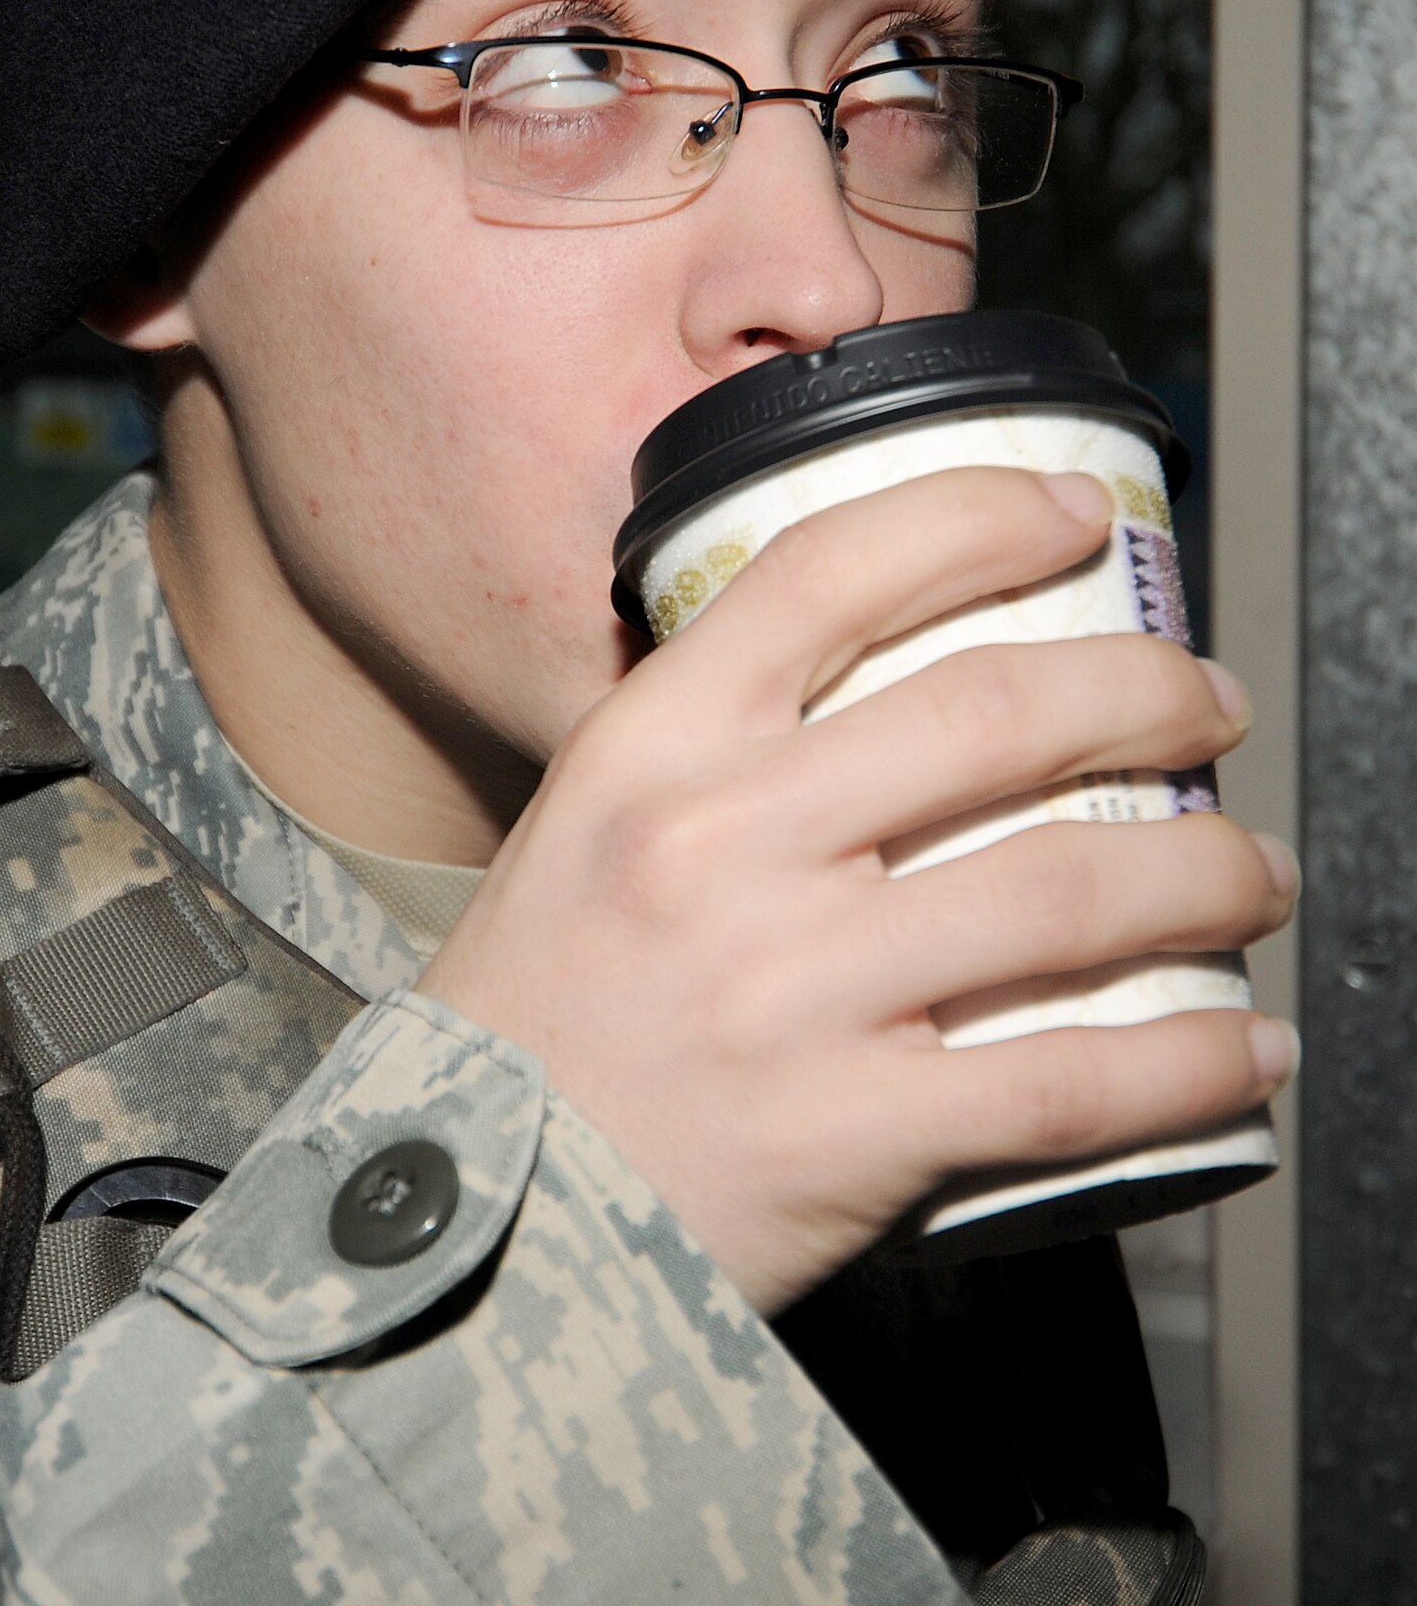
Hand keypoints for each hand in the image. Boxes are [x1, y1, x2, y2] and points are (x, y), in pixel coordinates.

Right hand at [417, 467, 1297, 1315]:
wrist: (470, 1205)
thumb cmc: (541, 1005)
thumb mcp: (590, 822)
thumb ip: (716, 746)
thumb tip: (886, 683)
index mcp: (653, 747)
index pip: (834, 569)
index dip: (980, 515)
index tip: (1074, 517)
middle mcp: (723, 845)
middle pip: (994, 713)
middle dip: (1148, 692)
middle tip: (1209, 703)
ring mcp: (790, 989)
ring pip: (1062, 891)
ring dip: (1203, 872)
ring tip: (1250, 869)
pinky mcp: (849, 1132)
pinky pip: (1067, 1081)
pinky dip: (1184, 1060)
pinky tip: (1239, 1045)